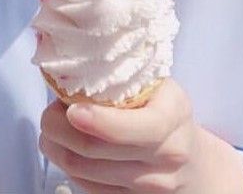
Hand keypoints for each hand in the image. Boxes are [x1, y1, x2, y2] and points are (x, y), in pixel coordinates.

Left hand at [38, 79, 242, 193]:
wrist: (193, 164)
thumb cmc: (167, 114)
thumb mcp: (160, 87)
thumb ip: (124, 76)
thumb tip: (72, 61)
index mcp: (173, 116)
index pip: (136, 127)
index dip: (98, 121)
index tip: (71, 109)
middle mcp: (166, 155)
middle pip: (96, 150)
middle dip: (59, 129)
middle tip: (50, 112)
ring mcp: (149, 185)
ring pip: (83, 171)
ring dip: (56, 147)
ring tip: (53, 128)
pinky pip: (86, 187)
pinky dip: (68, 166)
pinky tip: (67, 148)